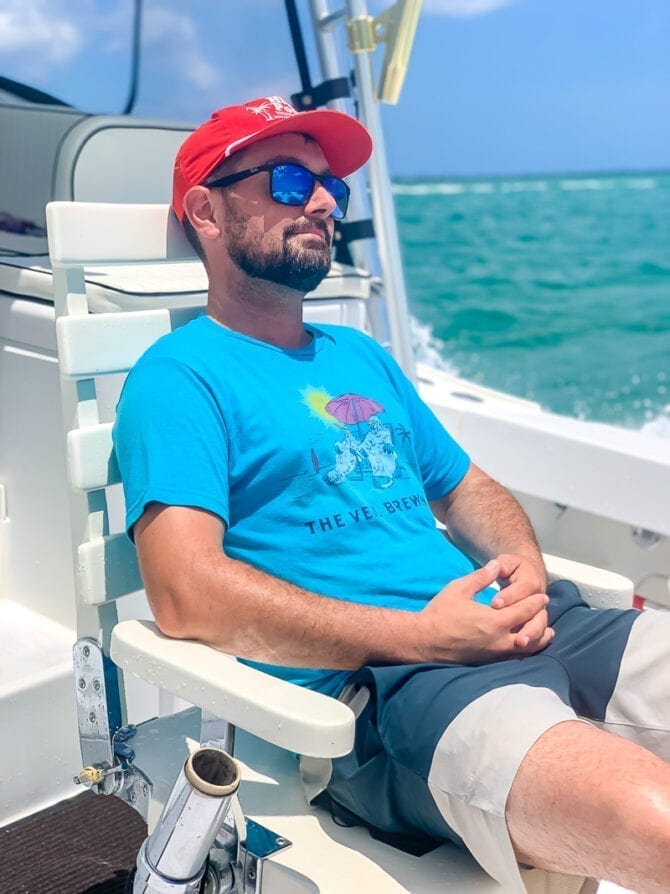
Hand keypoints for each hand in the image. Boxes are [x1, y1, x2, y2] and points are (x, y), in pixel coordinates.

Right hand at [414, 561, 552, 664]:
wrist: (425, 640)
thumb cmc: (440, 613)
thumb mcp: (459, 588)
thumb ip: (481, 577)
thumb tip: (496, 566)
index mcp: (495, 621)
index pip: (524, 611)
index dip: (535, 602)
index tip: (543, 595)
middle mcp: (500, 640)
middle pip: (531, 631)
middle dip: (540, 618)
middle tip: (545, 609)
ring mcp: (494, 653)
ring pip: (526, 649)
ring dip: (539, 639)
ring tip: (547, 633)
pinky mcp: (488, 661)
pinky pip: (514, 657)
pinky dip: (526, 651)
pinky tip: (526, 645)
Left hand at [488, 554, 551, 649]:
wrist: (529, 573)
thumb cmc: (514, 568)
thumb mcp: (507, 561)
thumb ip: (500, 565)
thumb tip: (493, 566)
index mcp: (530, 582)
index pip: (520, 591)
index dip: (508, 597)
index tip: (494, 604)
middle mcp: (538, 600)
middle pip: (536, 615)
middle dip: (526, 625)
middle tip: (512, 633)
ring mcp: (538, 614)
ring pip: (539, 627)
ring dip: (531, 635)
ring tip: (519, 643)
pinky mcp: (535, 623)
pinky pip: (536, 636)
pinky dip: (531, 643)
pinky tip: (519, 650)